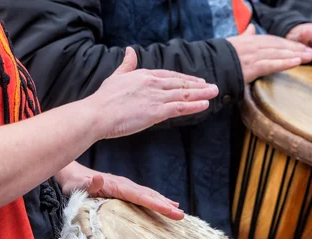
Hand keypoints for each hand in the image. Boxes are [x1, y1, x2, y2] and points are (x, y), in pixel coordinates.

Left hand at [56, 162, 183, 219]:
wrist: (72, 174)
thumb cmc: (73, 183)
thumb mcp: (77, 185)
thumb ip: (89, 184)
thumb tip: (98, 178)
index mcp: (116, 186)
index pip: (140, 196)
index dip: (155, 203)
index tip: (169, 209)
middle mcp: (125, 185)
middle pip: (149, 195)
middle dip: (165, 205)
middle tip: (181, 215)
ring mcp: (126, 187)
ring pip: (149, 195)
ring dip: (164, 203)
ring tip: (178, 211)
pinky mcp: (125, 190)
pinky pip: (144, 196)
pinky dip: (157, 200)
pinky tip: (166, 204)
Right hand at [85, 47, 218, 139]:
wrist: (97, 114)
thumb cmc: (104, 99)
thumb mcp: (116, 76)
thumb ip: (126, 65)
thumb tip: (129, 51)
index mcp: (144, 75)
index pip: (170, 75)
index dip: (185, 78)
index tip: (196, 80)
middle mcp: (152, 84)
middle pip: (181, 83)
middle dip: (198, 85)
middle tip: (213, 87)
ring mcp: (156, 97)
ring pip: (184, 94)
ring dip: (201, 94)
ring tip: (214, 93)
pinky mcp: (156, 112)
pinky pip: (180, 107)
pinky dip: (194, 105)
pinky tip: (205, 104)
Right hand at [227, 24, 311, 83]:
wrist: (208, 66)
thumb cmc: (220, 57)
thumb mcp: (234, 43)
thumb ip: (244, 36)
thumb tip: (250, 29)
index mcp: (251, 41)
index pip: (274, 41)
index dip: (289, 44)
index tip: (302, 46)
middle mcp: (254, 46)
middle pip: (279, 46)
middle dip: (296, 48)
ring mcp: (253, 56)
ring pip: (278, 54)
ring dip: (295, 54)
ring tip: (310, 56)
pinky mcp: (251, 67)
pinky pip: (271, 64)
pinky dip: (285, 63)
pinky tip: (296, 62)